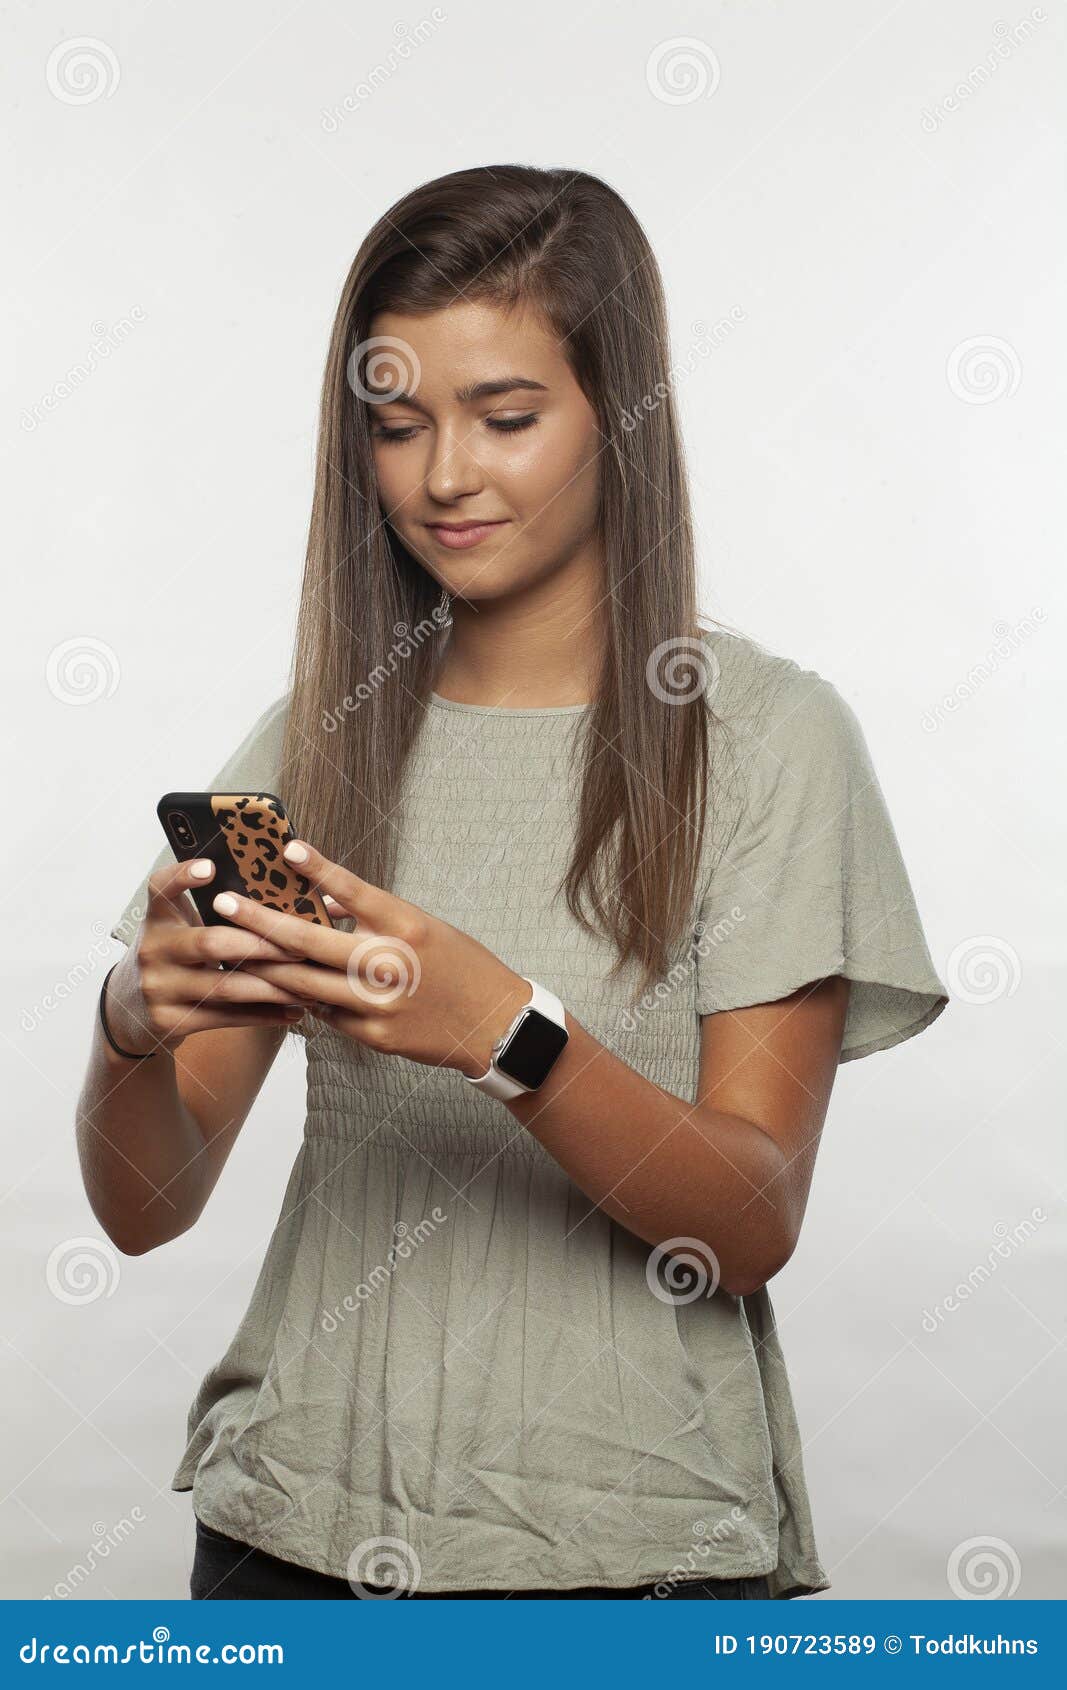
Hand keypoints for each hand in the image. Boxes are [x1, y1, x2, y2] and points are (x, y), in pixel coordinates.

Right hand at [105, 858, 316, 1057]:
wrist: (130, 1009)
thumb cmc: (172, 956)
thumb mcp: (176, 927)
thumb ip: (210, 910)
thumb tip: (276, 894)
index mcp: (157, 919)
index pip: (161, 888)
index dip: (183, 876)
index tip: (211, 867)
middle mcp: (153, 950)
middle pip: (211, 943)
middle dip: (262, 945)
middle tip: (300, 946)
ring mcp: (159, 989)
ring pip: (225, 986)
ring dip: (273, 987)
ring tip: (307, 983)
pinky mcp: (171, 1022)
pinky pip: (226, 1019)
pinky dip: (265, 1015)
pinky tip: (294, 1011)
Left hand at [218, 840, 529, 1075]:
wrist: (494, 1025)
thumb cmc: (460, 966)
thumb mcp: (423, 927)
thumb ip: (372, 915)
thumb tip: (323, 903)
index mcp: (405, 926)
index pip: (351, 890)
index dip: (316, 868)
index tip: (286, 849)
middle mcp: (388, 964)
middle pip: (307, 941)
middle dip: (258, 923)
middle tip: (224, 905)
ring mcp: (377, 1004)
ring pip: (302, 984)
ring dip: (265, 966)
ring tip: (233, 948)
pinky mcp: (373, 1036)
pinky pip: (324, 1015)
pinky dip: (303, 998)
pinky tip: (282, 987)